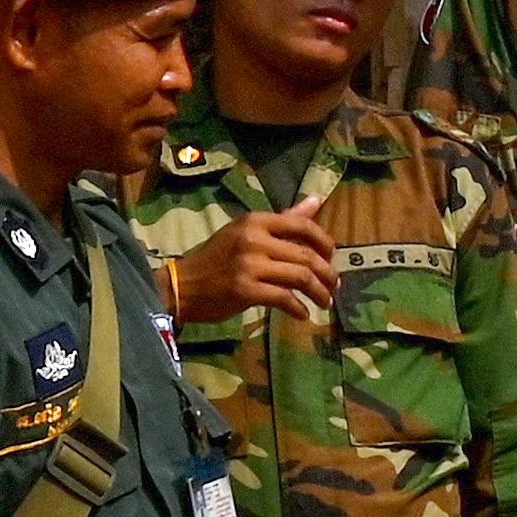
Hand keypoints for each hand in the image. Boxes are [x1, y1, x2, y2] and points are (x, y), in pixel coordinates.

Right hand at [169, 209, 335, 326]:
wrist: (183, 285)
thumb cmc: (217, 259)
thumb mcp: (246, 232)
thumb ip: (283, 220)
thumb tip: (316, 201)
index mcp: (256, 221)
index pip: (303, 225)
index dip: (325, 242)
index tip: (332, 258)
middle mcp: (254, 239)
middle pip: (307, 255)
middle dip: (327, 274)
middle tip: (334, 286)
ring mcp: (249, 265)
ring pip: (301, 277)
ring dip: (319, 292)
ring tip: (324, 302)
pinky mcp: (245, 290)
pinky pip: (284, 298)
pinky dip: (299, 308)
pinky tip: (303, 314)